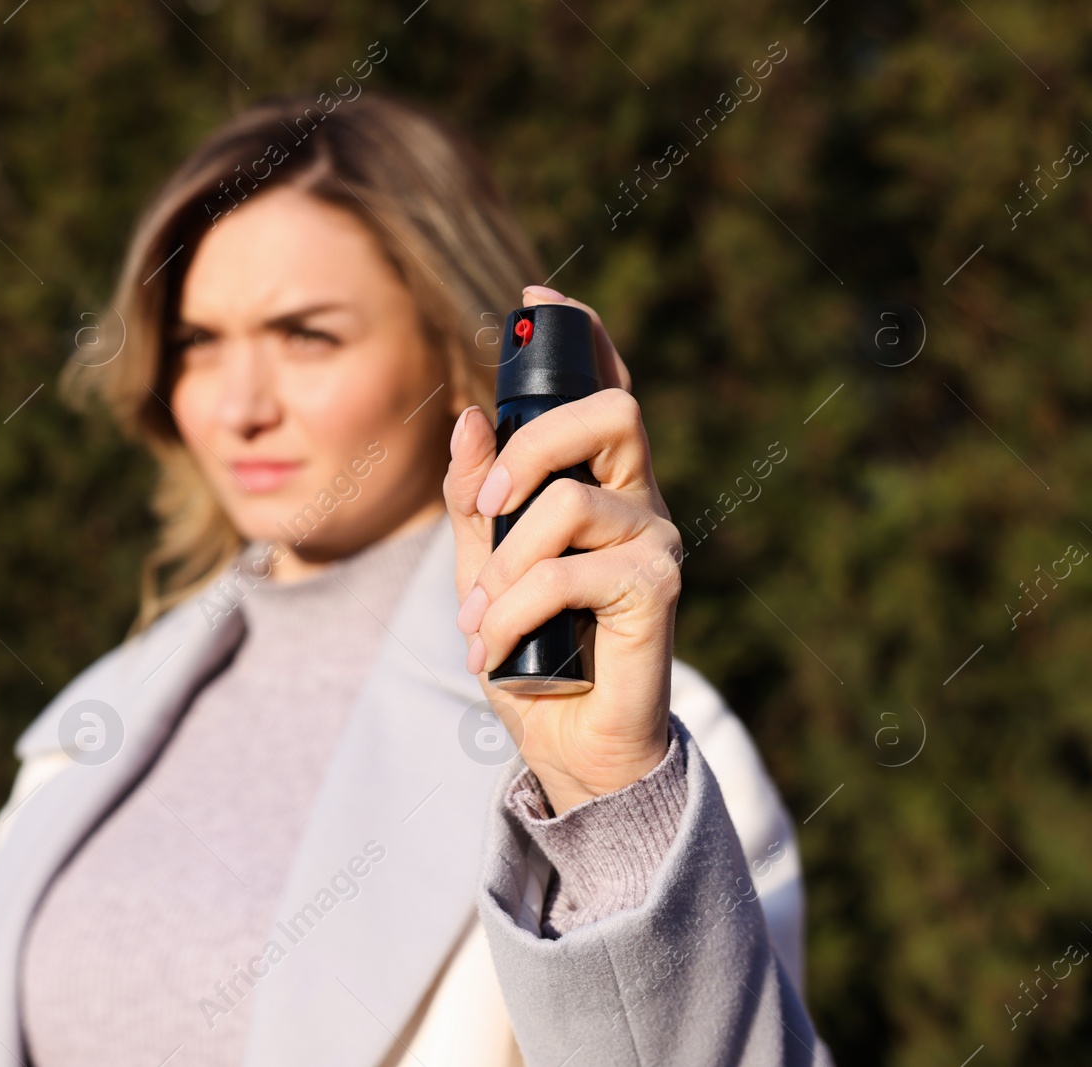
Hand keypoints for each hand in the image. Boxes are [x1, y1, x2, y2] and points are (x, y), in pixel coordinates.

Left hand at [445, 286, 682, 814]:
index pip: (602, 392)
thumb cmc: (531, 653)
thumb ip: (473, 501)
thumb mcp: (480, 570)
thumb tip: (466, 421)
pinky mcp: (657, 592)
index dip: (580, 338)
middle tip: (483, 512)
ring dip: (503, 564)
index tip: (537, 297)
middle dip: (532, 446)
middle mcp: (639, 501)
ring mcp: (655, 543)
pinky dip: (513, 610)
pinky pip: (570, 573)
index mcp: (599, 484)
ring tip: (476, 620)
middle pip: (613, 412)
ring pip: (573, 503)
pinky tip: (493, 648)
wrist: (568, 744)